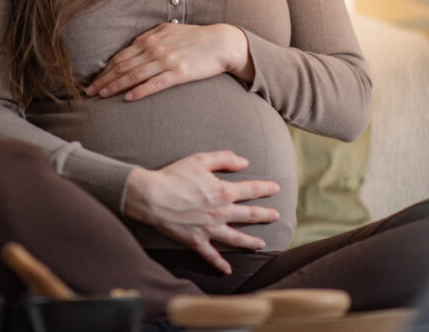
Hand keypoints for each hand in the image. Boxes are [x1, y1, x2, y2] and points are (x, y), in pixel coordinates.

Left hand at [85, 23, 253, 100]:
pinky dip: (140, 90)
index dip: (105, 69)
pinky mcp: (179, 73)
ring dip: (116, 85)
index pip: (121, 56)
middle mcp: (155, 49)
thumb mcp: (169, 30)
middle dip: (104, 79)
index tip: (93, 80)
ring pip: (134, 75)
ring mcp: (167, 61)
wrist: (221, 42)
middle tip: (89, 91)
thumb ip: (150, 37)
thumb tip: (133, 44)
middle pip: (123, 66)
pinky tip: (129, 98)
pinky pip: (155, 83)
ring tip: (102, 95)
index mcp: (151, 39)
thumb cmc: (195, 37)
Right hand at [123, 151, 279, 273]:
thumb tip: (244, 162)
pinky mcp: (196, 240)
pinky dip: (220, 264)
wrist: (152, 196)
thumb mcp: (200, 160)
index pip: (251, 190)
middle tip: (276, 216)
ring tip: (262, 244)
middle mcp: (221, 212)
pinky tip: (227, 270)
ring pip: (237, 238)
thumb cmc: (175, 176)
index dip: (265, 188)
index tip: (276, 188)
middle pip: (250, 215)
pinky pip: (211, 255)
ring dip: (251, 242)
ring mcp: (210, 229)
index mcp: (224, 191)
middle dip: (265, 215)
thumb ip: (224, 158)